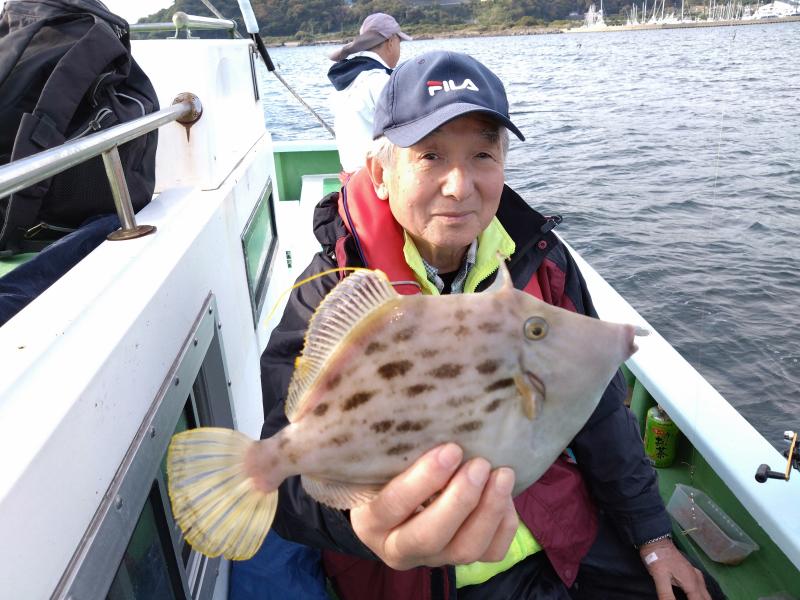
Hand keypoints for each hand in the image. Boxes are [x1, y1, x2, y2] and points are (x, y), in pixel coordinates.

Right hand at [350, 443, 517, 569]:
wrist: (398, 496)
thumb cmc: (388, 466)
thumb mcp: (379, 459)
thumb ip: (392, 446)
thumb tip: (406, 402)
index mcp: (370, 522)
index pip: (392, 506)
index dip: (423, 480)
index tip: (451, 449)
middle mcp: (398, 548)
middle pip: (430, 537)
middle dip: (460, 500)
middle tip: (480, 464)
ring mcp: (433, 559)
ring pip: (464, 551)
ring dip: (488, 511)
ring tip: (503, 474)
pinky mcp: (462, 559)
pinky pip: (490, 553)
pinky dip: (503, 524)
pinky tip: (505, 494)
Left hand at [639, 538, 711, 599]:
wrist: (656, 540)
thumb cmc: (658, 558)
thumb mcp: (660, 577)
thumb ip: (666, 595)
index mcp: (692, 583)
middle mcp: (697, 579)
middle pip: (706, 599)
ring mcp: (695, 575)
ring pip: (705, 594)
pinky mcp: (691, 572)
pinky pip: (702, 589)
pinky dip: (701, 596)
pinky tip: (695, 597)